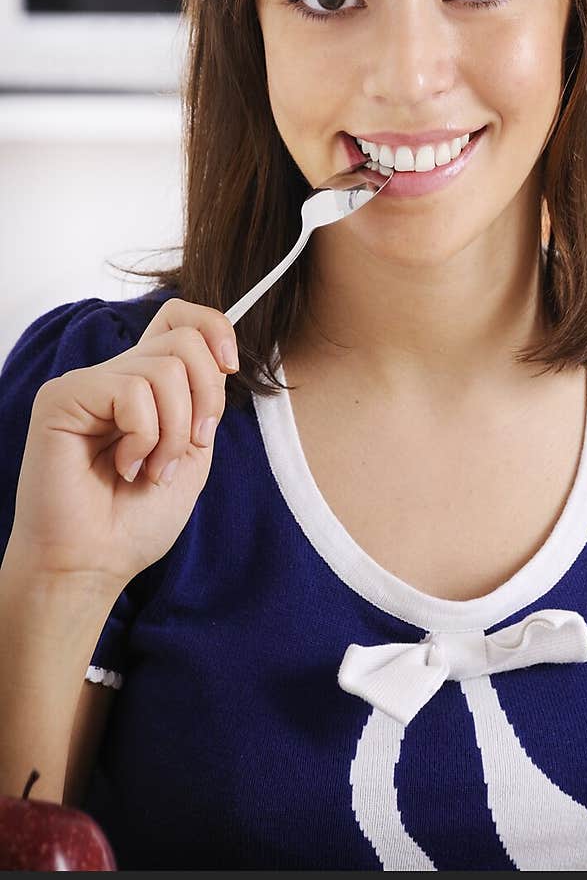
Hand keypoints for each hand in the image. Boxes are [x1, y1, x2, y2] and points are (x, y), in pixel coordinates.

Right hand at [6, 299, 238, 592]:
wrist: (96, 563)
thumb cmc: (136, 520)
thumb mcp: (192, 450)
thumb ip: (203, 399)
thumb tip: (220, 357)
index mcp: (145, 384)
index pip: (179, 316)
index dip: (214, 327)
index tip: (230, 365)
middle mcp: (115, 375)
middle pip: (185, 339)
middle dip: (206, 400)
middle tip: (188, 449)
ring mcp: (87, 383)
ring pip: (166, 368)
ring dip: (174, 433)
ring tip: (151, 469)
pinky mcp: (63, 397)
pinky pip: (133, 392)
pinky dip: (145, 438)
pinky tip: (123, 467)